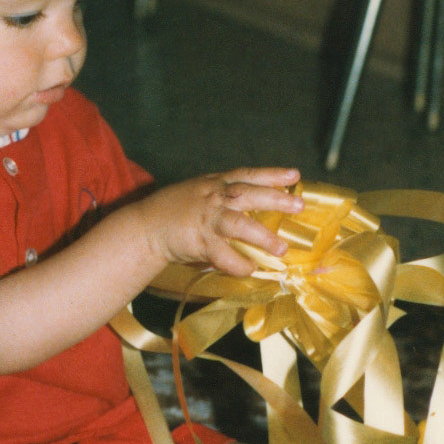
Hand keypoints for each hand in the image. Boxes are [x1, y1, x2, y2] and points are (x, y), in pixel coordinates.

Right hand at [138, 167, 303, 277]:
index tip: (294, 175)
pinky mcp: (199, 242)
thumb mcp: (199, 193)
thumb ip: (222, 198)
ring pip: (239, 225)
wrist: (145, 228)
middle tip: (298, 206)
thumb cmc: (174, 211)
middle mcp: (212, 198)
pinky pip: (224, 256)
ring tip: (281, 249)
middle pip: (248, 194)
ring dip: (263, 237)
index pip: (247, 175)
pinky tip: (251, 269)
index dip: (271, 174)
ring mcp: (206, 219)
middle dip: (275, 199)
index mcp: (214, 184)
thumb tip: (254, 210)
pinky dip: (239, 264)